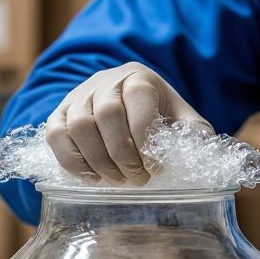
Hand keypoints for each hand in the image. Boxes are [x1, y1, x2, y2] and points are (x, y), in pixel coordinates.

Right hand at [45, 62, 211, 184]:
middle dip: (123, 155)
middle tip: (138, 179)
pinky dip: (73, 162)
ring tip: (117, 180)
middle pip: (107, 115)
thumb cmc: (158, 118)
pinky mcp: (60, 114)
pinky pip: (57, 136)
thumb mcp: (182, 121)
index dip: (145, 139)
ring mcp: (79, 96)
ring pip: (79, 126)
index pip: (138, 100)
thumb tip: (202, 155)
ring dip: (99, 161)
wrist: (126, 107)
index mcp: (139, 78)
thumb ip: (194, 134)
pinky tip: (93, 178)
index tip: (155, 168)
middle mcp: (106, 81)